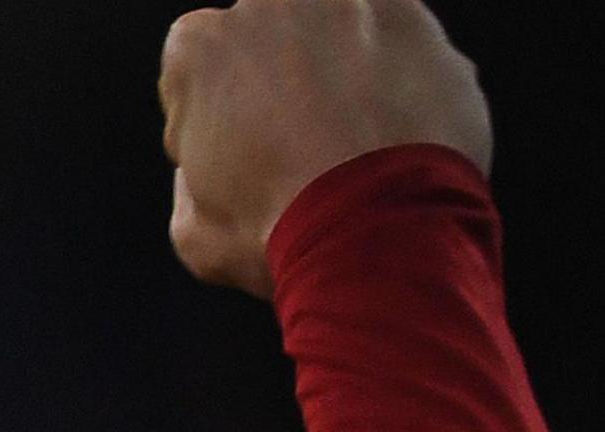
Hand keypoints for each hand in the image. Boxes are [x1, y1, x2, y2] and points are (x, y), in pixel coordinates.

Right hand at [160, 0, 490, 293]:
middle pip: (268, 42)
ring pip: (334, 35)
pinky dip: (398, 78)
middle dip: (281, 82)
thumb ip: (193, 179)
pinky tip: (400, 134)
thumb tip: (212, 172)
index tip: (242, 159)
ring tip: (358, 144)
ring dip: (339, 73)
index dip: (217, 120)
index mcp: (200, 47)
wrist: (381, 234)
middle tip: (304, 149)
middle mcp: (268, 4)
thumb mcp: (195, 230)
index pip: (199, 73)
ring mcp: (345, 4)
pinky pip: (396, 43)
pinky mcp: (410, 18)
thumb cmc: (280, 236)